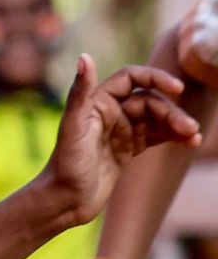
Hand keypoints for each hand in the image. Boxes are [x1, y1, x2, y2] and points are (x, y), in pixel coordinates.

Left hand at [44, 56, 202, 227]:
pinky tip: (189, 142)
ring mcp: (120, 131)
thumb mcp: (73, 128)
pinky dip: (174, 137)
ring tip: (193, 136)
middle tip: (189, 129)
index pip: (131, 78)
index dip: (155, 78)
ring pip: (157, 119)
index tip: (177, 89)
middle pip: (149, 101)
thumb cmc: (65, 165)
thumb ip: (80, 93)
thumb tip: (84, 57)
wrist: (65, 201)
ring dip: (177, 124)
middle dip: (171, 112)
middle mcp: (109, 113)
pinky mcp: (128, 150)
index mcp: (96, 102)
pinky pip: (156, 136)